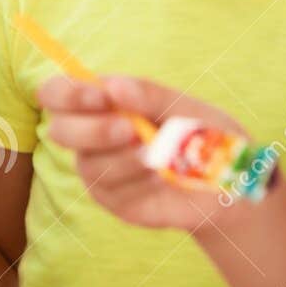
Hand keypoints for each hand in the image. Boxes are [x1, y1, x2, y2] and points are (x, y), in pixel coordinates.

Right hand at [38, 74, 257, 236]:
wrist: (230, 182)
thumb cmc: (203, 135)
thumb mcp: (184, 108)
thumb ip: (149, 96)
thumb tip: (112, 87)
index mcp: (100, 104)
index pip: (55, 93)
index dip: (68, 93)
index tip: (102, 98)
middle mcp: (89, 136)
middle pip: (59, 130)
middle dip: (93, 130)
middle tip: (131, 130)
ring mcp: (98, 170)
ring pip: (90, 164)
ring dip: (126, 159)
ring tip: (162, 156)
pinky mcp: (113, 199)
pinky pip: (112, 191)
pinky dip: (140, 181)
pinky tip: (165, 177)